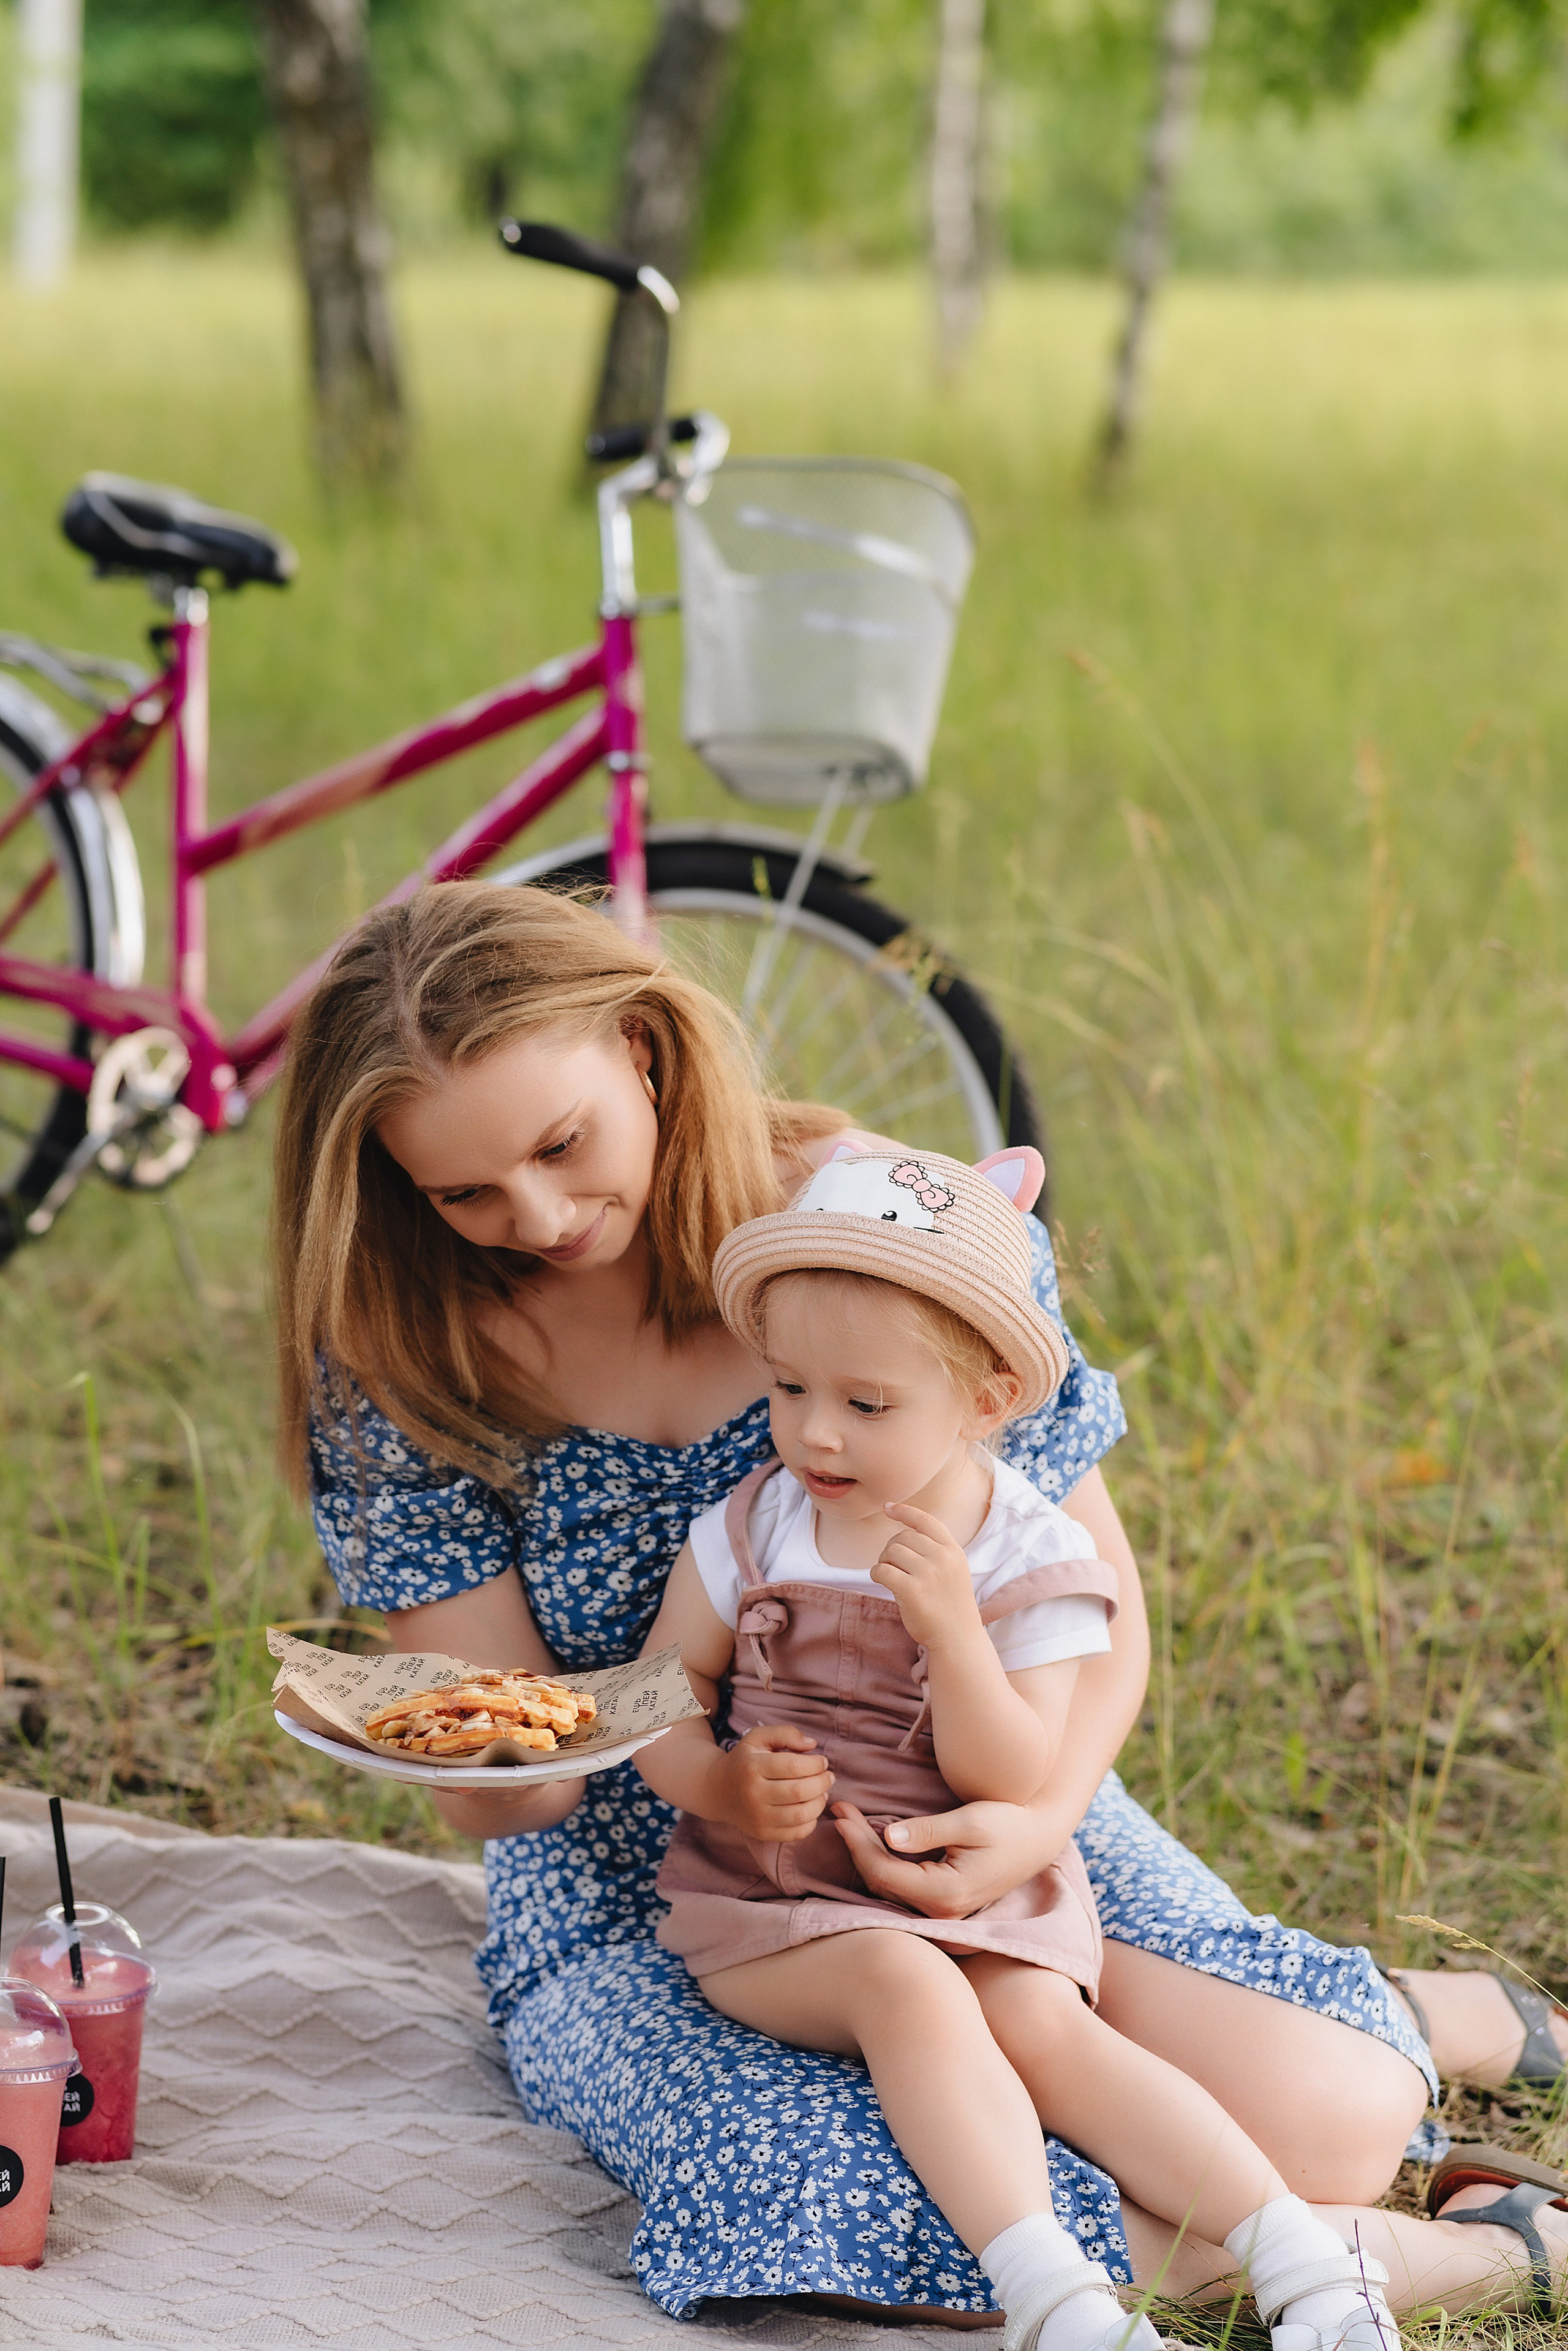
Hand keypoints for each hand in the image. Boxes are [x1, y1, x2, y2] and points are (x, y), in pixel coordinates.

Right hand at [716, 1724, 833, 1842]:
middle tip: (828, 1776)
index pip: (794, 1766)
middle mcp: (753, 1795)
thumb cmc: (744, 1760)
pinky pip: (797, 1833)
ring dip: (820, 1802)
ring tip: (822, 1791)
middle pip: (800, 1791)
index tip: (822, 1761)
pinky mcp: (763, 1834)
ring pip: (802, 1814)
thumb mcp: (758, 1738)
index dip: (816, 1764)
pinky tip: (811, 1807)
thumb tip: (812, 1745)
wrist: (718, 1791)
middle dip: (823, 1782)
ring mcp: (758, 1818)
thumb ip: (785, 1733)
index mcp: (752, 1767)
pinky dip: (812, 1821)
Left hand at [831, 1798, 1055, 1919]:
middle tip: (839, 1811)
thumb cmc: (1009, 1825)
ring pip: (888, 1886)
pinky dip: (884, 1861)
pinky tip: (874, 1838)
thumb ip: (927, 1831)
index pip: (883, 1871)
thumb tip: (887, 1835)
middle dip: (856, 1845)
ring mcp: (941, 1910)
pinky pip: (902, 1886)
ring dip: (866, 1852)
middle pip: (880, 1881)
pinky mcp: (943, 1901)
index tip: (842, 1813)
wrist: (1038, 1840)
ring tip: (850, 1821)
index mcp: (945, 1892)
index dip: (857, 1843)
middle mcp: (939, 1909)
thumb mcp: (969, 1821)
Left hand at [872, 1502, 985, 1651]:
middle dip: (891, 1549)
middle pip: (902, 1537)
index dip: (904, 1511)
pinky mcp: (912, 1590)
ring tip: (890, 1575)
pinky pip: (882, 1570)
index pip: (925, 1520)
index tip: (888, 1507)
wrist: (958, 1638)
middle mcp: (942, 1558)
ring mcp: (928, 1573)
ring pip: (890, 1551)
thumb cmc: (950, 1605)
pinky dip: (876, 1573)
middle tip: (893, 1566)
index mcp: (953, 1550)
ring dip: (884, 1561)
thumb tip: (902, 1531)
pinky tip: (881, 1581)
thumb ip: (935, 1550)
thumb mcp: (953, 1570)